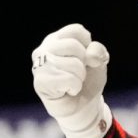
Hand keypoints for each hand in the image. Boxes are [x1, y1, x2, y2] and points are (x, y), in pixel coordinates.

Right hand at [32, 23, 111, 137]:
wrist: (83, 106)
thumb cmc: (88, 80)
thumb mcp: (99, 62)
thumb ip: (98, 52)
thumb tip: (90, 55)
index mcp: (57, 39)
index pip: (77, 31)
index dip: (88, 46)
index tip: (85, 59)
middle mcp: (44, 49)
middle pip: (74, 46)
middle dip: (84, 64)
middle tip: (79, 74)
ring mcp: (39, 65)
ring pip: (73, 63)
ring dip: (80, 77)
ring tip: (73, 82)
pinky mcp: (40, 82)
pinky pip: (68, 79)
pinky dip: (75, 87)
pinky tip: (68, 90)